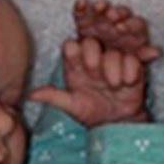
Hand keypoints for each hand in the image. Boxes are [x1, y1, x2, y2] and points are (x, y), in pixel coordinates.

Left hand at [30, 35, 148, 125]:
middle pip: (90, 42)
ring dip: (112, 64)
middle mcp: (93, 55)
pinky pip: (132, 59)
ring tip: (113, 83)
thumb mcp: (72, 106)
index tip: (77, 60)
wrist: (116, 121)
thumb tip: (31, 95)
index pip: (70, 47)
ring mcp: (113, 58)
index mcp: (76, 62)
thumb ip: (53, 97)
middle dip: (92, 55)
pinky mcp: (132, 64)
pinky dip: (130, 71)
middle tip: (95, 73)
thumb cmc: (91, 111)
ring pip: (111, 49)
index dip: (73, 50)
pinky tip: (126, 84)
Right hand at [73, 0, 159, 62]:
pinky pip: (83, 12)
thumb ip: (142, 56)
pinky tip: (81, 2)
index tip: (122, 28)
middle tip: (112, 16)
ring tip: (99, 7)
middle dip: (116, 14)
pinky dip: (82, 6)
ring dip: (101, 7)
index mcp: (133, 32)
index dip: (129, 25)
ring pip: (103, 10)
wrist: (101, 70)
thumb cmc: (121, 64)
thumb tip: (156, 52)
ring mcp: (102, 20)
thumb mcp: (132, 62)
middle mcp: (119, 22)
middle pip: (120, 14)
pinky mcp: (85, 21)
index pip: (135, 25)